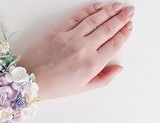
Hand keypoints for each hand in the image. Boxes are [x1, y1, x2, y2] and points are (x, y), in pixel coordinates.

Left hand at [18, 2, 134, 99]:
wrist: (30, 79)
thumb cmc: (55, 86)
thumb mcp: (82, 88)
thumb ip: (104, 78)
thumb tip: (119, 68)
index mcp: (92, 64)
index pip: (114, 44)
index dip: (124, 33)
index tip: (129, 26)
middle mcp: (84, 48)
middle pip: (108, 28)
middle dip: (121, 17)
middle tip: (129, 10)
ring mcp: (70, 37)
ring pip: (95, 20)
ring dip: (109, 11)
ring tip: (118, 6)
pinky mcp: (58, 31)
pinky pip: (77, 17)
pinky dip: (89, 10)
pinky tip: (98, 6)